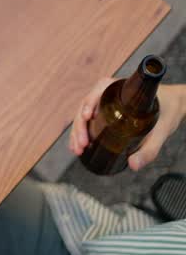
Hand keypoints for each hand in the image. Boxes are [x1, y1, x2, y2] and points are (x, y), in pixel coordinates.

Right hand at [69, 78, 184, 169]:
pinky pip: (90, 119)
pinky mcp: (107, 111)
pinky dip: (83, 131)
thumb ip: (149, 149)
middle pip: (86, 105)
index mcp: (122, 89)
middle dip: (79, 126)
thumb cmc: (170, 112)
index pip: (98, 90)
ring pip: (84, 113)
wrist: (176, 105)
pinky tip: (79, 145)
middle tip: (81, 145)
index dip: (89, 102)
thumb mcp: (162, 130)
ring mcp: (107, 102)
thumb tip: (132, 165)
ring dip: (78, 131)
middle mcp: (111, 93)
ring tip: (77, 150)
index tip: (86, 117)